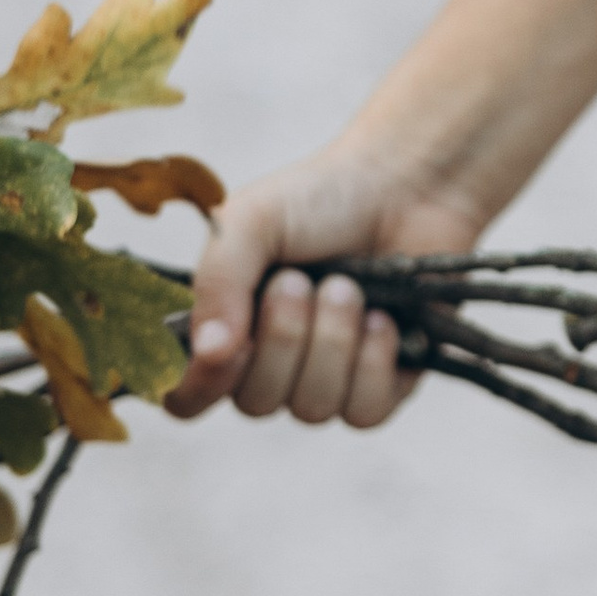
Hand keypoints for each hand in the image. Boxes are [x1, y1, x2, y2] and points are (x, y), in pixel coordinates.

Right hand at [165, 147, 484, 430]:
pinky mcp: (386, 381)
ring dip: (332, 340)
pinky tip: (382, 317)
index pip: (190, 397)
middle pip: (257, 403)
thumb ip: (217, 280)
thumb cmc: (321, 198)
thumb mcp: (250, 220)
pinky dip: (373, 361)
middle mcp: (275, 361)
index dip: (202, 386)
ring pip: (313, 408)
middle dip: (284, 337)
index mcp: (230, 327)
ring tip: (348, 287)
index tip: (231, 346)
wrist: (406, 184)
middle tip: (300, 281)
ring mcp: (331, 375)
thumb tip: (208, 352)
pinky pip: (366, 411)